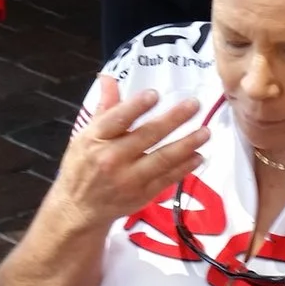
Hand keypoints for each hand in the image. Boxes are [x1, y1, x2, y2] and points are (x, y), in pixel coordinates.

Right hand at [47, 78, 206, 236]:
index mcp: (96, 139)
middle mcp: (112, 159)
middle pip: (147, 136)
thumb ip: (104, 107)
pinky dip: (184, 167)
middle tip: (194, 105)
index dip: (136, 107)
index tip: (155, 94)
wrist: (79, 208)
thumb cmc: (83, 165)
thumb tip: (108, 77)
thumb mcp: (86, 134)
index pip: (117, 120)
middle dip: (173, 120)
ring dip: (187, 144)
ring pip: (162, 159)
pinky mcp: (142, 195)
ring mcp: (129, 179)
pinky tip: (198, 156)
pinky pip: (167, 178)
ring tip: (205, 132)